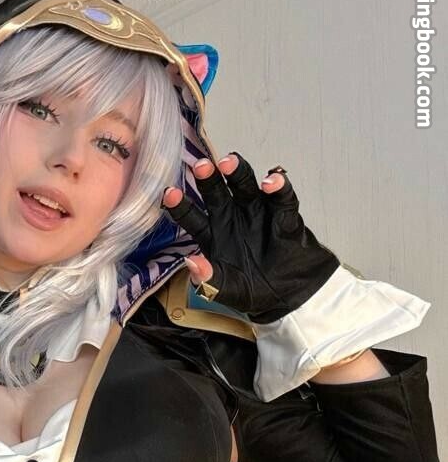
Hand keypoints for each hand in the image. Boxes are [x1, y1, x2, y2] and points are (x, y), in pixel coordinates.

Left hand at [161, 153, 340, 322]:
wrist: (291, 297)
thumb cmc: (255, 291)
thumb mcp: (227, 290)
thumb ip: (209, 280)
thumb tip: (192, 263)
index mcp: (213, 234)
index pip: (191, 216)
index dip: (180, 205)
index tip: (169, 194)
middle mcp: (232, 217)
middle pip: (216, 192)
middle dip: (208, 178)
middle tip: (201, 166)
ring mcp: (257, 212)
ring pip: (245, 185)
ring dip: (238, 172)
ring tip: (230, 164)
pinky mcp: (283, 214)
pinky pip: (281, 197)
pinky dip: (278, 186)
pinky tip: (271, 181)